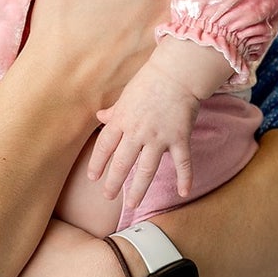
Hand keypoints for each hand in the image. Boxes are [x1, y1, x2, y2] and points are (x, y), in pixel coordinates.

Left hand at [88, 57, 199, 216]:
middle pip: (122, 163)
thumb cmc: (149, 81)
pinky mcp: (180, 138)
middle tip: (108, 197)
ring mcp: (159, 137)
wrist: (176, 73)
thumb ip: (114, 111)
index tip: (93, 178)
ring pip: (147, 169)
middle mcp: (138, 132)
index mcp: (122, 120)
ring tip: (132, 203)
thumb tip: (99, 117)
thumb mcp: (125, 96)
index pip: (104, 146)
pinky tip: (184, 192)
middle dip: (113, 182)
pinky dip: (185, 178)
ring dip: (138, 189)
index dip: (97, 163)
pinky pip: (182, 162)